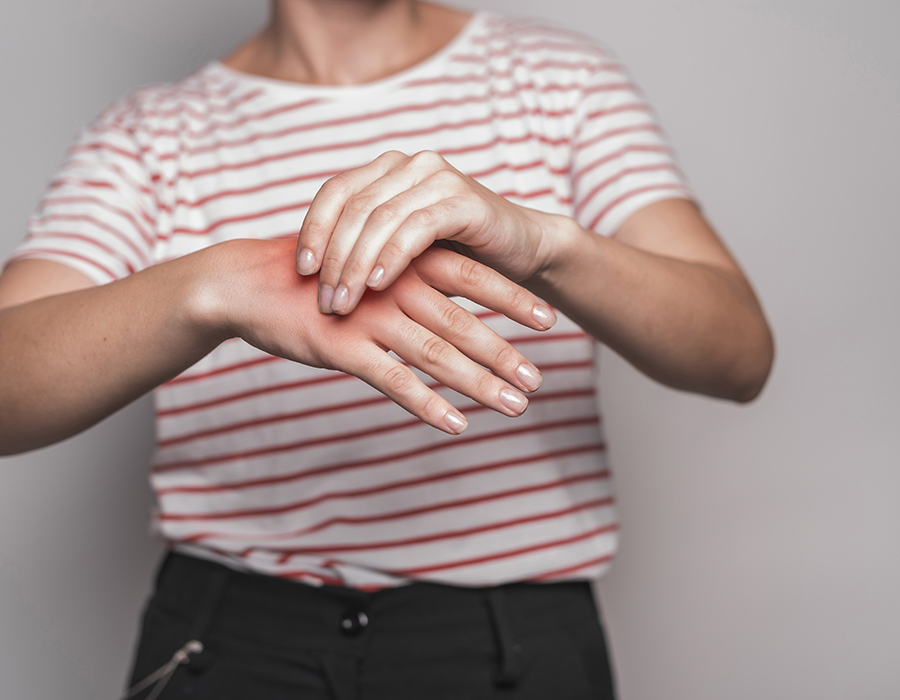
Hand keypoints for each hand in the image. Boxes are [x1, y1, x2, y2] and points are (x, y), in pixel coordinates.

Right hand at [215, 239, 556, 434]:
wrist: (248, 283)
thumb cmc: (315, 274)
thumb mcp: (367, 261)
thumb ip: (407, 273)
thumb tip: (447, 291)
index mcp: (404, 259)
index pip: (472, 276)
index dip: (512, 298)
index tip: (549, 320)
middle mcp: (395, 285)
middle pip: (464, 322)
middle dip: (505, 352)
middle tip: (539, 379)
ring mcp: (369, 317)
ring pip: (437, 354)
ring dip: (479, 383)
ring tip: (515, 406)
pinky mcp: (343, 347)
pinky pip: (393, 380)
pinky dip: (427, 404)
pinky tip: (456, 425)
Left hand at [294, 150, 552, 314]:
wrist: (520, 253)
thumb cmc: (455, 258)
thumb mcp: (400, 252)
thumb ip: (362, 250)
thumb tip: (309, 280)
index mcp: (387, 170)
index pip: (335, 192)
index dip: (312, 230)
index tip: (300, 272)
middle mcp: (409, 164)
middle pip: (354, 207)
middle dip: (333, 258)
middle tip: (325, 301)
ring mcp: (438, 177)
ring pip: (380, 218)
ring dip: (357, 265)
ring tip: (344, 303)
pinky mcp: (464, 200)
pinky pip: (416, 227)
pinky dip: (392, 257)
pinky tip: (378, 285)